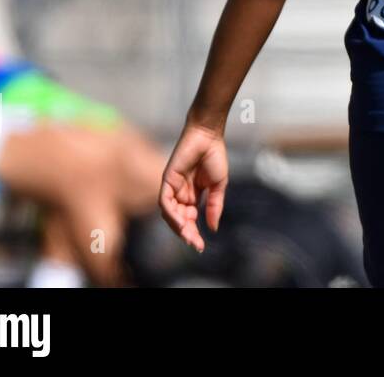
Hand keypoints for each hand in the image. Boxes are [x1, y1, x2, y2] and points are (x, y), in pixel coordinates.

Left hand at [159, 120, 228, 251]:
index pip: (190, 219)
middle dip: (186, 233)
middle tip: (195, 245)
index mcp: (192, 196)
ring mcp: (173, 187)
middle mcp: (180, 194)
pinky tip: (182, 221)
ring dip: (178, 226)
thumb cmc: (215, 156)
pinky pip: (165, 202)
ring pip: (170, 214)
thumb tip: (212, 228)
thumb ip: (214, 206)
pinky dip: (171, 213)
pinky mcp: (167, 180)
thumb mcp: (219, 186)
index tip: (201, 246)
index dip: (194, 233)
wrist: (209, 136)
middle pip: (179, 220)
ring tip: (189, 235)